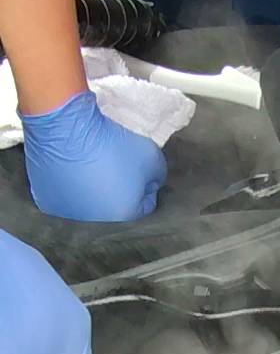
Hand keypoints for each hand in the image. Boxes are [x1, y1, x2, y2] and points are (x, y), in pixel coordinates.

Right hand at [21, 88, 166, 220]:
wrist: (67, 131)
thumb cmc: (112, 145)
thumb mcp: (151, 155)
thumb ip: (158, 174)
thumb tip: (151, 183)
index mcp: (123, 216)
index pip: (145, 206)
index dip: (145, 185)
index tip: (138, 168)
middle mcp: (95, 223)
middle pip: (115, 207)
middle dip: (118, 190)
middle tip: (113, 167)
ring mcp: (69, 215)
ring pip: (88, 205)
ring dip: (92, 190)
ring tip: (90, 168)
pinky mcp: (48, 203)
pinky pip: (64, 197)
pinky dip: (69, 186)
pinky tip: (70, 170)